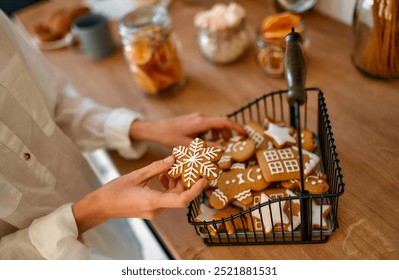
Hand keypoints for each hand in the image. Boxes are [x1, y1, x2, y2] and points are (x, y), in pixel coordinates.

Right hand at [72, 155, 207, 233]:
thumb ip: (156, 167)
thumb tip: (173, 159)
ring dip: (176, 182)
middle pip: (180, 195)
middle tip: (190, 164)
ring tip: (172, 168)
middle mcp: (156, 209)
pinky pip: (167, 198)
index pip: (182, 200)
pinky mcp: (152, 209)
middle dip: (186, 181)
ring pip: (174, 196)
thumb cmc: (114, 191)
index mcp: (152, 201)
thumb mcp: (136, 175)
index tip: (204, 178)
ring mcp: (154, 211)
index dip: (196, 190)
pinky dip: (169, 187)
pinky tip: (162, 175)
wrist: (101, 206)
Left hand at [129, 112, 246, 147]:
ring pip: (214, 125)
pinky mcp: (193, 120)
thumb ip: (206, 147)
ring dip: (219, 134)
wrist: (155, 129)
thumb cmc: (169, 137)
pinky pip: (207, 125)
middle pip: (221, 123)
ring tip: (219, 146)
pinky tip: (207, 143)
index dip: (236, 127)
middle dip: (228, 133)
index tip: (245, 134)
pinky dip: (211, 133)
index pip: (224, 121)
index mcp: (201, 122)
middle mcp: (200, 117)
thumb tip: (222, 149)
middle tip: (234, 144)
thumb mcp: (188, 145)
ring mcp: (196, 118)